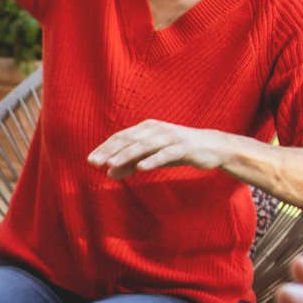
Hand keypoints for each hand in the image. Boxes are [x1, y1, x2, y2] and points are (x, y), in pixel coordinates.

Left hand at [87, 120, 235, 179]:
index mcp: (146, 128)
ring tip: (111, 164)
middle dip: (110, 151)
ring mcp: (170, 137)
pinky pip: (166, 153)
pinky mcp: (184, 147)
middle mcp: (156, 129)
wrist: (212, 147)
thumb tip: (109, 173)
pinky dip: (153, 159)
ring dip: (126, 155)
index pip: (121, 137)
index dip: (105, 148)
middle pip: (129, 139)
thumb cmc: (177, 151)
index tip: (90, 160)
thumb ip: (130, 164)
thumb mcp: (151, 158)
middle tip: (94, 162)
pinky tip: (141, 167)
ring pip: (144, 146)